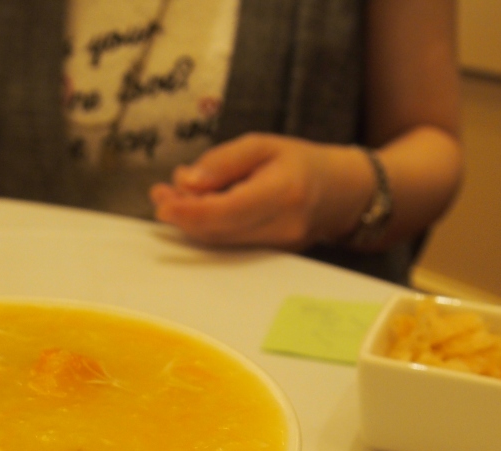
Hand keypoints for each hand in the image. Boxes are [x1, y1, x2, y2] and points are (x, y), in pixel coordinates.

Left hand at [149, 134, 371, 249]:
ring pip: (220, 241)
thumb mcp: (263, 145)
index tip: (163, 202)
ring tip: (171, 198)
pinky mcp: (270, 255)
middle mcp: (281, 226)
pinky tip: (195, 210)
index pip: (226, 211)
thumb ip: (223, 162)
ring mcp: (277, 247)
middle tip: (159, 194)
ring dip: (190, 222)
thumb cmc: (301, 162)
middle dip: (183, 215)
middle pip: (218, 230)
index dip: (189, 211)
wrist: (341, 193)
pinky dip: (208, 228)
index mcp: (282, 192)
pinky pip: (230, 244)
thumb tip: (186, 182)